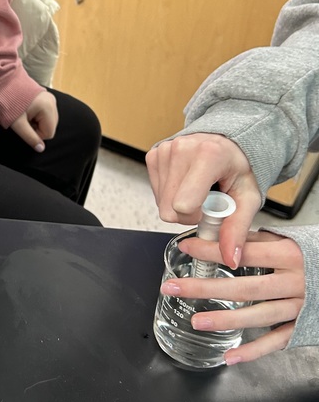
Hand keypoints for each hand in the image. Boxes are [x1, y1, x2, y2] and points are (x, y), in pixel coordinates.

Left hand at [10, 90, 57, 151]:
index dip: (36, 135)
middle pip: (50, 126)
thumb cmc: (8, 102)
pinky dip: (36, 116)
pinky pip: (45, 113)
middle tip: (23, 121)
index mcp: (48, 107)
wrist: (1, 82)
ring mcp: (50, 98)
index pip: (49, 133)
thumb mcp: (17, 123)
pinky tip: (26, 111)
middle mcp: (52, 102)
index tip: (23, 127)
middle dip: (37, 128)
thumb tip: (41, 149)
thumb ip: (30, 137)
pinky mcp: (45, 96)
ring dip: (36, 122)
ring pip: (47, 120)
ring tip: (24, 115)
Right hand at [146, 133, 261, 268]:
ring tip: (198, 190)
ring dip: (179, 204)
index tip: (212, 206)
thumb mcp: (247, 199)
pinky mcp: (153, 155)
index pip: (183, 205)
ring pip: (161, 203)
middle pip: (169, 209)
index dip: (197, 216)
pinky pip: (155, 193)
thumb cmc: (237, 168)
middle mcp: (182, 148)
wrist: (227, 143)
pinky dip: (170, 195)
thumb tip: (230, 258)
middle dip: (188, 213)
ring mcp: (165, 150)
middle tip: (206, 200)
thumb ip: (237, 229)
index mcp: (209, 155)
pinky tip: (185, 185)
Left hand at [159, 230, 304, 363]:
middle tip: (173, 287)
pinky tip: (229, 356)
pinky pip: (276, 341)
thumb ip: (259, 241)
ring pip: (258, 316)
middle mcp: (295, 282)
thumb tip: (222, 234)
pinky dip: (253, 351)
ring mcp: (300, 307)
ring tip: (195, 321)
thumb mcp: (291, 241)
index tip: (186, 247)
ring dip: (225, 320)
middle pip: (245, 287)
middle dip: (205, 287)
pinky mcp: (304, 326)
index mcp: (290, 255)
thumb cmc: (315, 256)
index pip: (244, 253)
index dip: (214, 250)